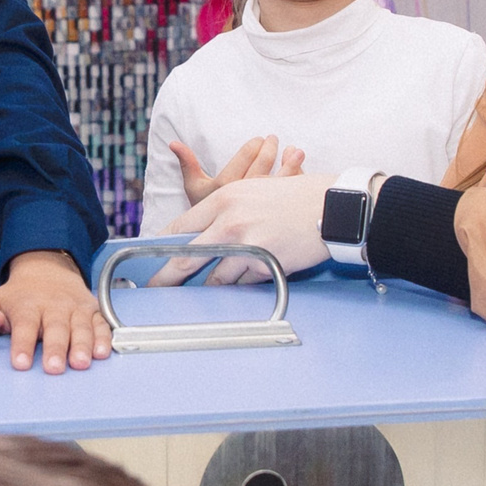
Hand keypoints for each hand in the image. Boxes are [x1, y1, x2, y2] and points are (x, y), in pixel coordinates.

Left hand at [0, 250, 111, 373]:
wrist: (49, 269)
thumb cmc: (20, 295)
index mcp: (27, 305)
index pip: (24, 324)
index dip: (23, 344)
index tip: (20, 363)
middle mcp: (53, 306)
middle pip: (55, 328)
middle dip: (55, 348)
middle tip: (53, 368)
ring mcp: (75, 308)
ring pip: (80, 327)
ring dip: (82, 346)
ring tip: (79, 364)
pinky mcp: (93, 311)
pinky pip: (100, 325)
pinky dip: (104, 339)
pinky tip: (102, 353)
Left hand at [153, 173, 335, 284]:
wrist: (332, 206)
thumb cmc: (293, 197)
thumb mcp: (251, 191)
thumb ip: (222, 211)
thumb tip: (197, 236)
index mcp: (223, 199)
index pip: (180, 227)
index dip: (162, 247)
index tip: (152, 259)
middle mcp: (230, 222)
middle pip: (186, 258)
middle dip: (166, 278)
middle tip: (154, 290)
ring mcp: (248, 246)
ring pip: (217, 278)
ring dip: (211, 286)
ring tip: (203, 294)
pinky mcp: (266, 266)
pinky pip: (244, 283)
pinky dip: (242, 284)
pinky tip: (247, 278)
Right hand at [168, 133, 304, 208]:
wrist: (223, 249)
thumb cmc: (208, 217)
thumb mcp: (193, 190)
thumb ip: (187, 164)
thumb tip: (173, 143)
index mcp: (222, 191)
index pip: (242, 162)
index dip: (251, 148)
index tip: (258, 140)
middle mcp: (241, 202)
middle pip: (261, 170)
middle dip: (269, 151)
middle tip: (273, 139)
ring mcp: (258, 211)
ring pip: (279, 183)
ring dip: (289, 164)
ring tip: (294, 151)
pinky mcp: (272, 219)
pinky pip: (289, 195)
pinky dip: (297, 179)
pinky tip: (301, 168)